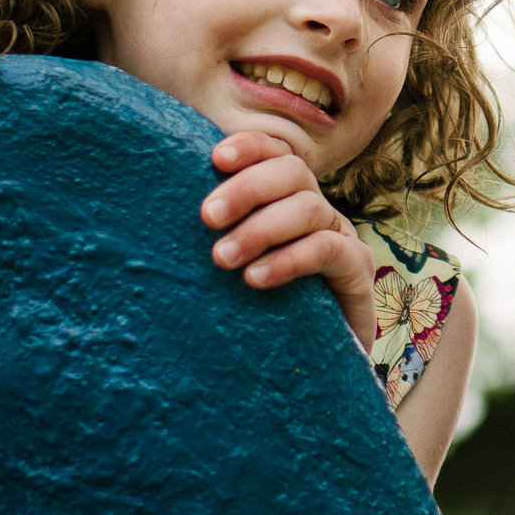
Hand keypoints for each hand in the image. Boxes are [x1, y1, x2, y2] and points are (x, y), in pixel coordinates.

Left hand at [202, 133, 377, 346]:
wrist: (307, 367)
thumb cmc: (255, 312)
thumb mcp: (231, 265)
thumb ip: (214, 234)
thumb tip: (157, 208)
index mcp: (286, 198)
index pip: (275, 153)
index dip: (250, 147)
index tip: (215, 158)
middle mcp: (317, 210)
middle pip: (292, 171)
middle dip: (247, 188)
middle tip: (207, 218)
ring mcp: (342, 237)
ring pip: (309, 207)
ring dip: (261, 228)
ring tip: (222, 258)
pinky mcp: (358, 270)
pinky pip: (328, 249)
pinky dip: (289, 260)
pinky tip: (256, 279)